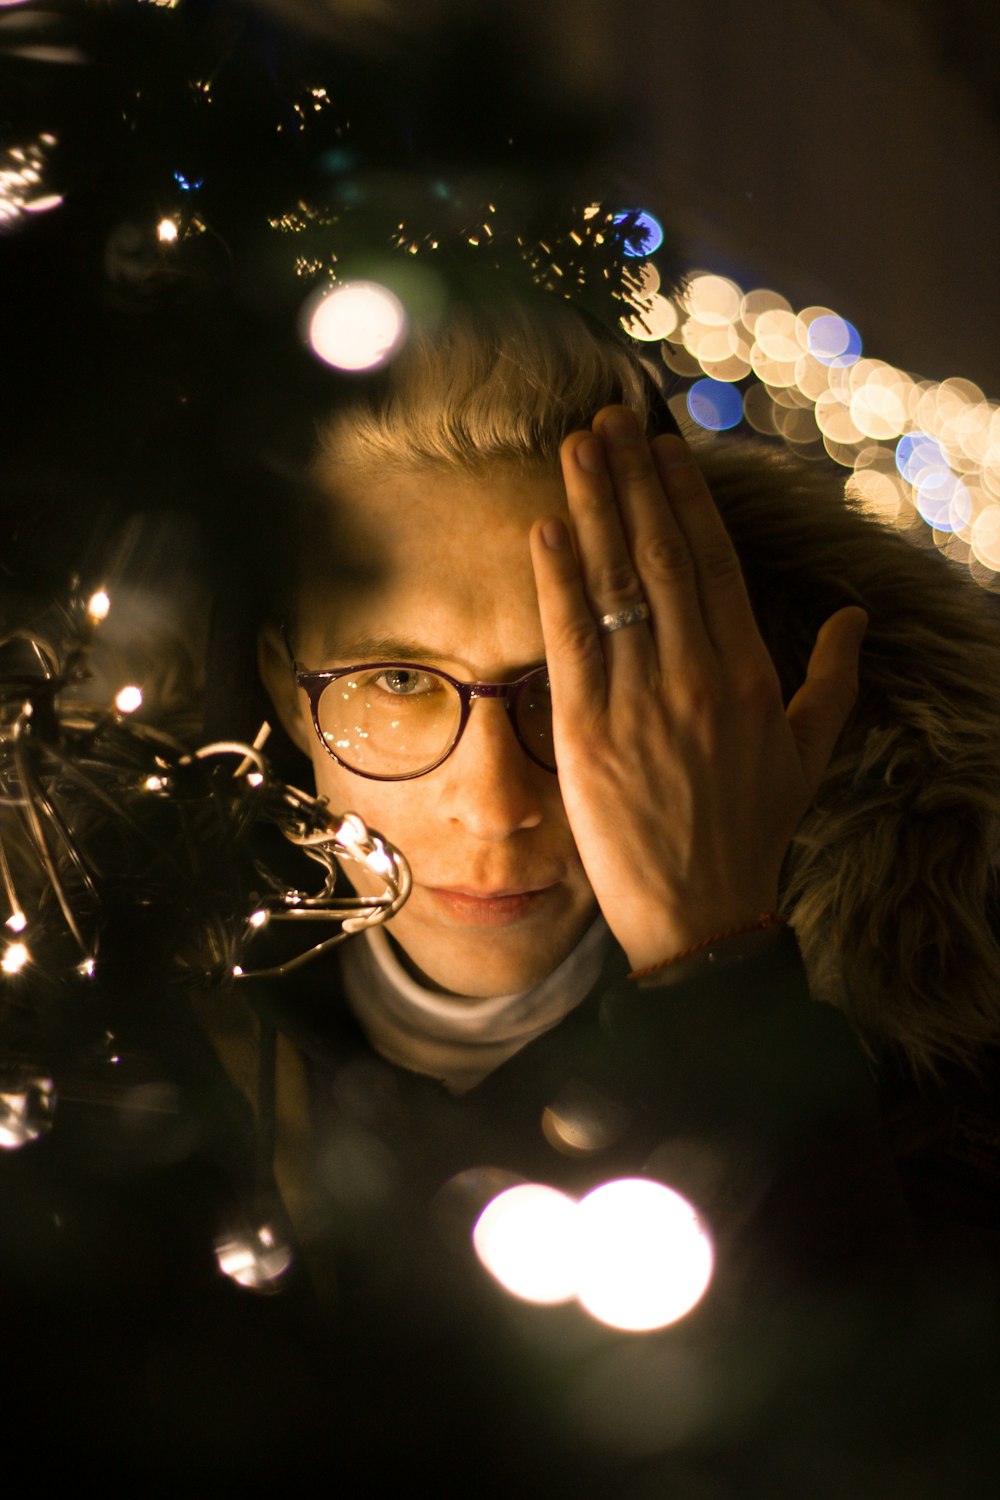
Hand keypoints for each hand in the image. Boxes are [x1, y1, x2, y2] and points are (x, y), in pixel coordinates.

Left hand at [528, 408, 866, 971]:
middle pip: (660, 552)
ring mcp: (639, 700)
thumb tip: (854, 616)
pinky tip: (545, 529)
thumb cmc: (755, 832)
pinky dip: (556, 579)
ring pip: (614, 582)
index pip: (713, 561)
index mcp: (749, 671)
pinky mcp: (586, 730)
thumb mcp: (810, 752)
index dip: (685, 497)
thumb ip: (832, 677)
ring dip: (591, 507)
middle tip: (607, 419)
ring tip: (573, 448)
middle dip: (630, 479)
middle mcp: (695, 673)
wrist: (700, 912)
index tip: (661, 448)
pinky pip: (570, 638)